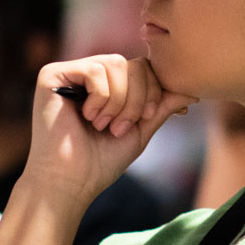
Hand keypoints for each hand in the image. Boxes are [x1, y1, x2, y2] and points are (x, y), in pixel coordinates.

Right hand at [24, 56, 194, 210]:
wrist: (71, 182)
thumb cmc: (101, 161)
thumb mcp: (141, 129)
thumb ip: (162, 106)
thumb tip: (192, 89)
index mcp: (107, 85)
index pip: (143, 67)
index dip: (154, 90)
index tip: (150, 119)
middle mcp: (87, 74)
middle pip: (133, 63)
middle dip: (139, 98)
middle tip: (122, 128)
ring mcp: (69, 72)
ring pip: (116, 63)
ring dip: (119, 102)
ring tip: (104, 126)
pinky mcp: (52, 75)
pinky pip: (95, 70)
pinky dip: (100, 98)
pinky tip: (87, 118)